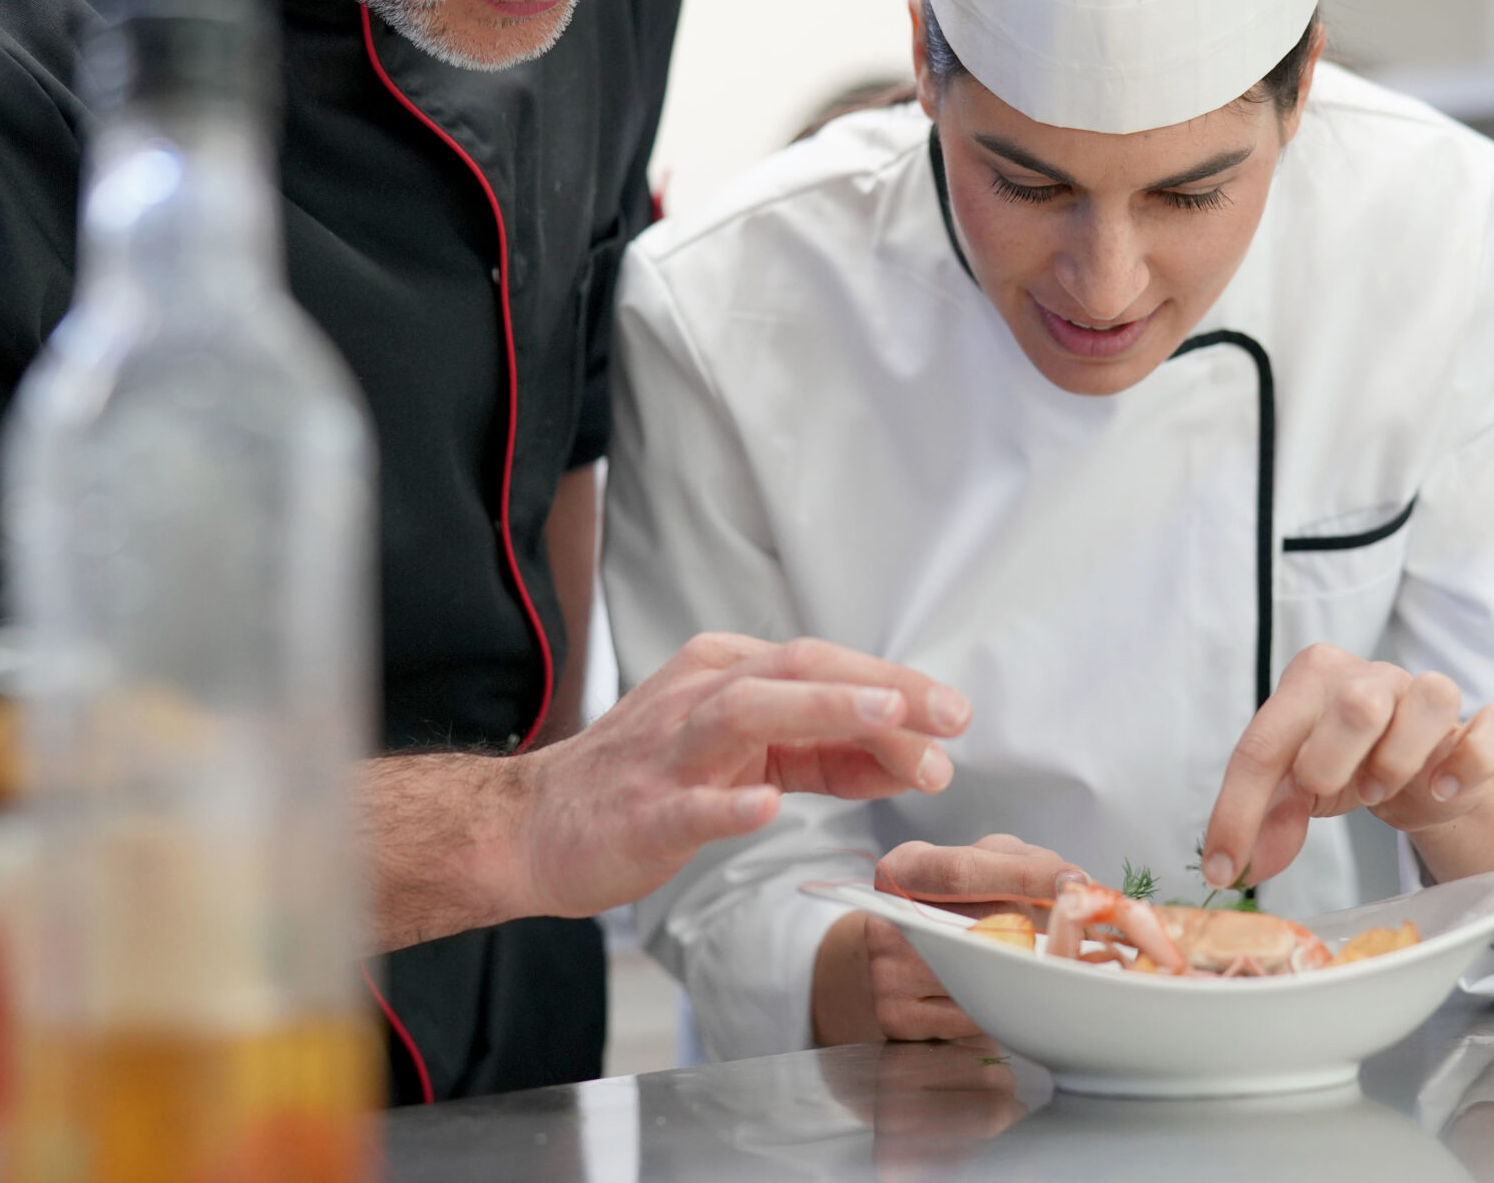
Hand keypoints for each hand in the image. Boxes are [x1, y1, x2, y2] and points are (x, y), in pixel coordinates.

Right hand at [502, 634, 970, 918]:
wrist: (538, 827)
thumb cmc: (649, 785)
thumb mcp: (746, 757)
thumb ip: (824, 753)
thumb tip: (912, 754)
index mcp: (726, 673)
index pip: (823, 665)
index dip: (896, 687)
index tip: (956, 715)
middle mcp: (699, 697)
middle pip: (797, 671)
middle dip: (879, 690)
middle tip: (948, 714)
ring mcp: (667, 752)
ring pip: (747, 713)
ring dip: (820, 712)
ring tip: (883, 720)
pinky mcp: (640, 812)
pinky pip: (686, 804)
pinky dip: (727, 804)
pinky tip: (764, 807)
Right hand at [812, 835, 1076, 1044]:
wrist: (897, 953)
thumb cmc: (954, 899)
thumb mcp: (982, 862)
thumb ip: (1026, 863)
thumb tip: (1077, 886)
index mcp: (904, 869)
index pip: (964, 872)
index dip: (1023, 877)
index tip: (1073, 883)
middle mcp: (887, 920)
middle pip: (978, 928)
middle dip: (1041, 930)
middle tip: (1084, 931)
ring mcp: (888, 972)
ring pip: (982, 978)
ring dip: (1030, 972)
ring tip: (1048, 959)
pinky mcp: (898, 1017)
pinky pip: (974, 1015)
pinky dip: (1005, 1002)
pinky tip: (1012, 988)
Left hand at [1198, 644, 1493, 889]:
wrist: (1416, 773)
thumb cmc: (1345, 767)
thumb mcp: (1294, 790)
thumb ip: (1264, 820)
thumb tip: (1235, 868)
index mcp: (1312, 681)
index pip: (1264, 742)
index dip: (1238, 811)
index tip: (1225, 867)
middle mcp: (1372, 677)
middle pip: (1356, 701)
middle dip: (1331, 759)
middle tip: (1323, 793)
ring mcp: (1428, 695)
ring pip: (1432, 696)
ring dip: (1402, 756)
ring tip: (1379, 790)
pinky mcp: (1480, 726)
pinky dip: (1471, 760)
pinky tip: (1442, 789)